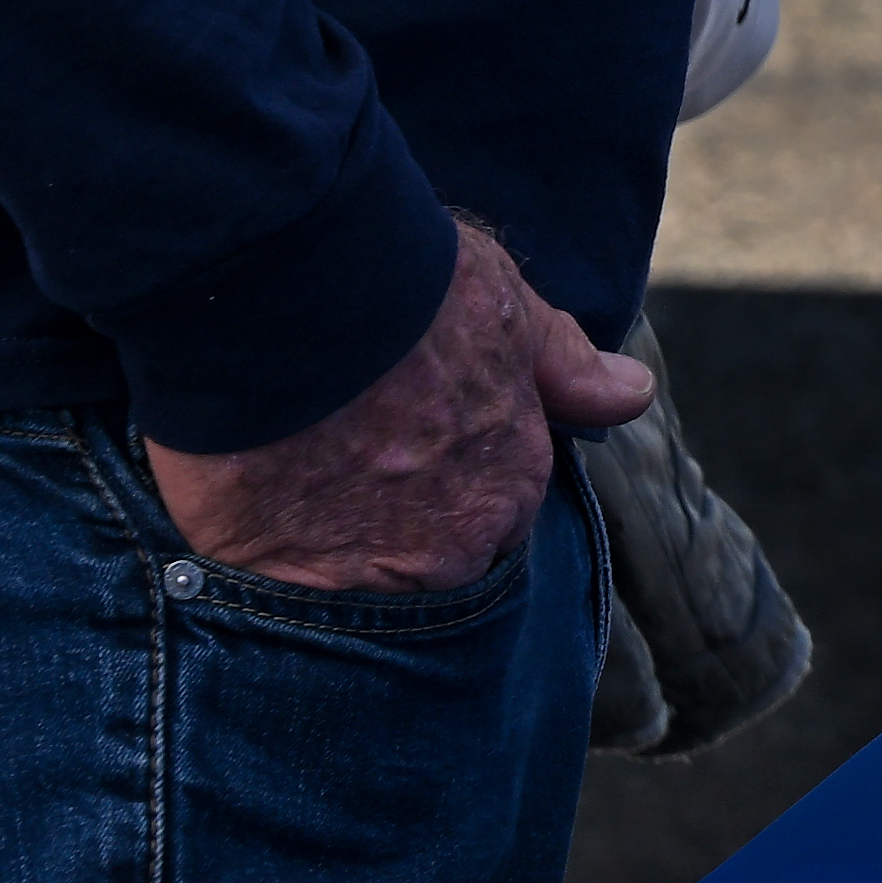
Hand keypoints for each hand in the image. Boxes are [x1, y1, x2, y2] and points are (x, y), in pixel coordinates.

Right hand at [149, 213, 646, 592]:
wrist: (294, 295)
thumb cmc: (410, 288)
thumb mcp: (506, 306)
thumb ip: (563, 366)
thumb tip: (633, 395)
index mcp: (512, 482)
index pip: (494, 516)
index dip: (447, 485)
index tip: (405, 450)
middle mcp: (452, 545)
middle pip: (429, 565)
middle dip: (394, 533)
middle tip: (341, 469)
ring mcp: (364, 575)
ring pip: (355, 591)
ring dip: (328, 557)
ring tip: (289, 491)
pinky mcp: (278, 581)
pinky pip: (279, 594)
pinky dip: (264, 564)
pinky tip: (248, 514)